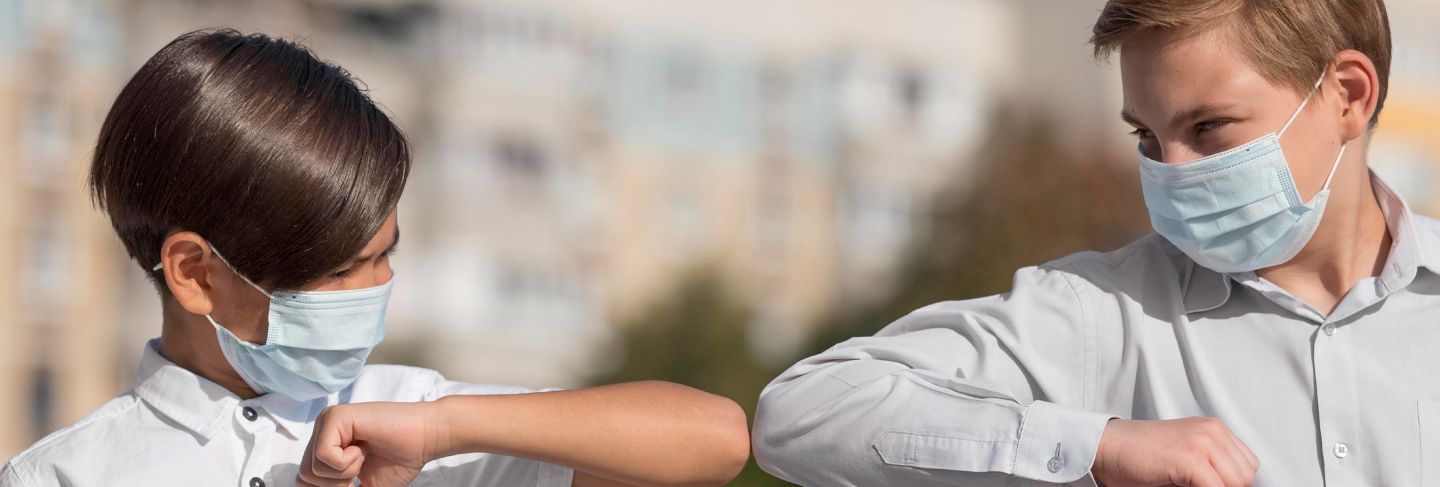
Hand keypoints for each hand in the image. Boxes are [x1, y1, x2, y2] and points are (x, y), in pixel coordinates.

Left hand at [297, 401, 449, 486]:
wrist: (425, 438)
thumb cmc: (400, 460)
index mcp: (326, 446)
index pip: (305, 481)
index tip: (357, 481)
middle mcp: (322, 432)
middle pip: (305, 477)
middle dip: (337, 485)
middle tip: (361, 469)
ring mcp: (327, 422)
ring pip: (312, 469)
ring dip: (345, 472)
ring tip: (365, 454)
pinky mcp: (335, 416)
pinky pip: (323, 455)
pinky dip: (347, 462)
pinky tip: (363, 447)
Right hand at [1091, 417, 1258, 486]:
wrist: (1107, 447)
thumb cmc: (1139, 456)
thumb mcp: (1186, 454)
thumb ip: (1212, 465)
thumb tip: (1231, 484)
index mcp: (1214, 429)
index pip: (1247, 466)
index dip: (1231, 483)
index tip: (1209, 484)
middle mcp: (1212, 431)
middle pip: (1245, 476)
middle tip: (1196, 486)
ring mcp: (1202, 443)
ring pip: (1237, 483)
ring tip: (1188, 485)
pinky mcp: (1190, 458)